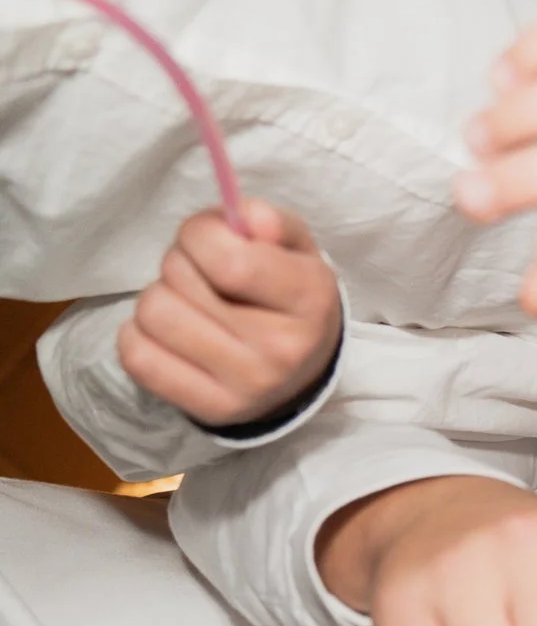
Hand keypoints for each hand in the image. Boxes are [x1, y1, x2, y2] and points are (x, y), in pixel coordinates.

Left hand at [118, 200, 340, 428]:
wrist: (302, 373)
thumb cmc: (288, 295)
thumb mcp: (294, 250)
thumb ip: (270, 222)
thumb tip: (242, 214)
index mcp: (311, 298)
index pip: (227, 261)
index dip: (200, 234)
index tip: (209, 238)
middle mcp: (283, 349)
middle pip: (178, 279)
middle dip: (180, 264)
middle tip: (202, 276)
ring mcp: (247, 386)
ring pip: (152, 314)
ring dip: (159, 299)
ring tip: (188, 306)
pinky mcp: (213, 410)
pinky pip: (136, 356)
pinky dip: (140, 336)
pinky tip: (170, 336)